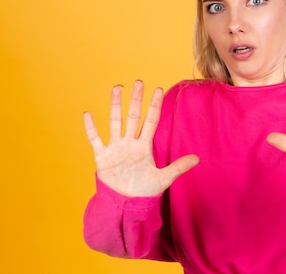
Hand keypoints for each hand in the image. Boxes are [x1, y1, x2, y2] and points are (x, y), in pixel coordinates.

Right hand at [84, 81, 199, 196]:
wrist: (125, 204)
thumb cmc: (144, 191)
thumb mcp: (163, 179)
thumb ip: (178, 167)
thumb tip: (198, 159)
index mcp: (144, 146)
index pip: (151, 121)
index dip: (154, 106)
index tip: (158, 89)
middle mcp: (130, 143)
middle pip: (133, 116)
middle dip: (136, 99)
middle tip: (139, 82)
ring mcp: (115, 148)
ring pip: (115, 122)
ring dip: (115, 105)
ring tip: (117, 88)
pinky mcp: (102, 157)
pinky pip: (95, 139)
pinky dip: (91, 128)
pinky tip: (87, 114)